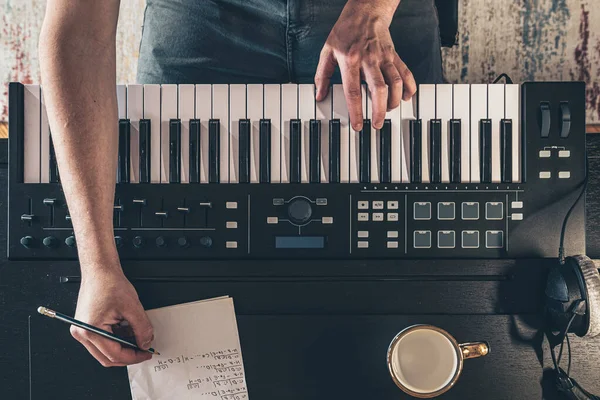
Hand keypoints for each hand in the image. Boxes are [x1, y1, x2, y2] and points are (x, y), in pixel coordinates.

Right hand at [71, 267, 153, 366]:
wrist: (100, 270)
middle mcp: (82, 332)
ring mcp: (82, 330)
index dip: (134, 356)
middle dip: (128, 355)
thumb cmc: (109, 283)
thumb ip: (142, 328)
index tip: (146, 353)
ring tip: (137, 339)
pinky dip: (116, 340)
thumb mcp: (132, 307)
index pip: (114, 354)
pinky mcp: (86, 326)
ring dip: (122, 348)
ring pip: (104, 351)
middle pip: (107, 357)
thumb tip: (145, 343)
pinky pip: (102, 341)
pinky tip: (127, 332)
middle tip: (143, 350)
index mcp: (90, 329)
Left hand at [315, 0, 416, 130]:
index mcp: (350, 60)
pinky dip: (409, 86)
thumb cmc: (345, 32)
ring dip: (394, 100)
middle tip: (377, 124)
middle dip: (379, 110)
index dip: (356, 111)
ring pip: (395, 82)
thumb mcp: (327, 51)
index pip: (353, 91)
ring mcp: (384, 57)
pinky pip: (405, 72)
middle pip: (378, 89)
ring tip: (388, 110)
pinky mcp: (394, 55)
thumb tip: (320, 95)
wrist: (365, 11)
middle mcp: (368, 59)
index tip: (358, 125)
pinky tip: (406, 97)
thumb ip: (323, 75)